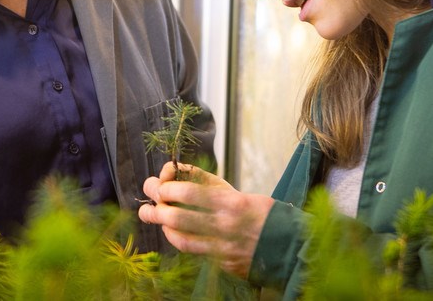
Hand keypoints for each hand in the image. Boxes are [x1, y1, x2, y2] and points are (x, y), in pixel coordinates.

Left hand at [138, 162, 274, 278]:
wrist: (286, 244)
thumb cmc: (257, 210)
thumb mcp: (234, 191)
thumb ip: (204, 181)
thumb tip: (173, 169)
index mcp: (232, 203)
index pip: (191, 194)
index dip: (168, 189)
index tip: (159, 186)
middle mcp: (227, 226)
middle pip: (180, 218)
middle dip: (157, 209)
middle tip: (146, 204)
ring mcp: (224, 248)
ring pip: (183, 238)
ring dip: (162, 226)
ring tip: (151, 215)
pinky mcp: (223, 263)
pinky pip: (193, 250)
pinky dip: (176, 239)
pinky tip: (170, 232)